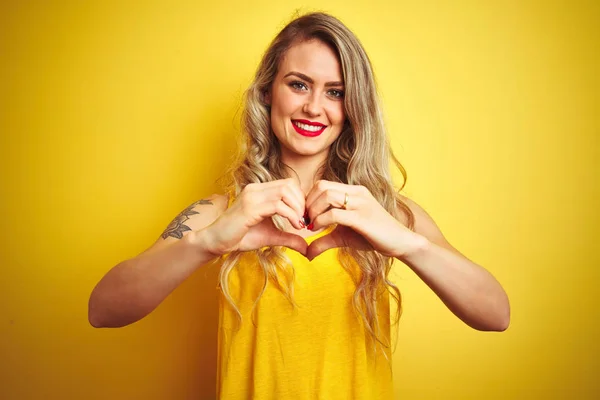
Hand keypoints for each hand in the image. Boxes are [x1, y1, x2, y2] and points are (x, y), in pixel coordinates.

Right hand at [200, 179, 307, 255]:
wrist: (216, 242)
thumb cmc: (240, 237)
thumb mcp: (270, 237)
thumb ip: (289, 238)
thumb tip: (307, 247)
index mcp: (260, 191)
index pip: (288, 184)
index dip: (301, 198)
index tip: (305, 217)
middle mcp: (256, 189)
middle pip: (289, 184)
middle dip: (302, 202)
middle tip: (305, 220)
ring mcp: (252, 196)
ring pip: (285, 191)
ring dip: (298, 208)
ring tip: (300, 223)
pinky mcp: (250, 207)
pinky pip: (278, 205)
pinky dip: (291, 215)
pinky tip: (295, 226)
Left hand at [304, 180, 423, 260]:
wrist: (400, 242)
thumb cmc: (373, 237)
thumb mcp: (343, 237)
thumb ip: (324, 241)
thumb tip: (306, 253)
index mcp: (353, 191)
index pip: (322, 184)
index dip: (308, 199)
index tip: (305, 216)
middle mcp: (357, 192)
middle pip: (321, 186)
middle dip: (307, 204)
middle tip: (305, 221)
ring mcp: (360, 203)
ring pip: (326, 195)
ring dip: (313, 211)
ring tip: (312, 226)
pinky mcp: (362, 217)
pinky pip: (334, 213)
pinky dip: (320, 221)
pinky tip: (318, 231)